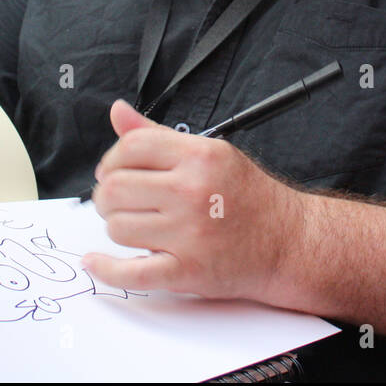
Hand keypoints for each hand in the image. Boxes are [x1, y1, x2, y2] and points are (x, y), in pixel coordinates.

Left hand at [82, 100, 306, 301]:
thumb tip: (117, 112)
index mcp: (199, 157)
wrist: (289, 242)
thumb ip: (159, 135)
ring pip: (117, 227)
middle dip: (107, 196)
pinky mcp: (187, 270)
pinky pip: (131, 272)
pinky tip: (96, 262)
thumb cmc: (249, 197)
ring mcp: (190, 234)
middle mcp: (193, 192)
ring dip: (116, 228)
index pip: (131, 147)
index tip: (112, 171)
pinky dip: (106, 269)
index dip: (111, 159)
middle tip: (119, 202)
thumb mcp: (211, 153)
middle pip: (115, 188)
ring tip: (135, 225)